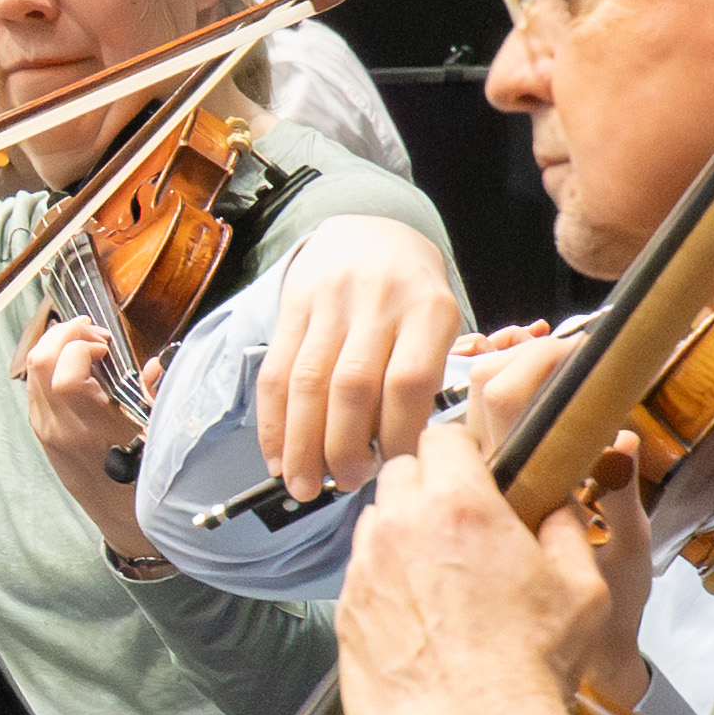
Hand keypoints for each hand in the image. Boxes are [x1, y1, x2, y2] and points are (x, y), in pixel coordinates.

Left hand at [17, 315, 160, 566]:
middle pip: (38, 361)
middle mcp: (58, 427)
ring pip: (32, 374)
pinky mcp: (42, 437)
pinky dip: (48, 369)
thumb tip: (154, 365)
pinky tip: (72, 366)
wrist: (128, 523)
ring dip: (54, 348)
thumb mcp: (158, 434)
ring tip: (83, 343)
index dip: (83, 343)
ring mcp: (45, 432)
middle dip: (62, 333)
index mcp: (88, 426)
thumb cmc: (146, 481)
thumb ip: (154, 394)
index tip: (106, 343)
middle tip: (90, 328)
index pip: (64, 367)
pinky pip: (34, 391)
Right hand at [236, 223, 470, 501]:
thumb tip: (401, 457)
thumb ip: (428, 379)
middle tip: (344, 483)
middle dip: (342, 448)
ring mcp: (330, 300)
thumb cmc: (414, 296)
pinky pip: (275, 370)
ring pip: (307, 382)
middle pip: (351, 386)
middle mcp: (378, 301)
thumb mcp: (441, 325)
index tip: (393, 470)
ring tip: (303, 483)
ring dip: (300, 443)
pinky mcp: (292, 305)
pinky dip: (272, 420)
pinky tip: (276, 454)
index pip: (408, 382)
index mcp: (428, 310)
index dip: (396, 436)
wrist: (372, 230)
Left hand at [339, 414, 629, 714]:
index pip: (443, 437)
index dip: (464, 449)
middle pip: (402, 474)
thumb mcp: (583, 587)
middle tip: (463, 522)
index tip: (478, 466)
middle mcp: (400, 531)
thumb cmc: (529, 669)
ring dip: (403, 535)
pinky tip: (421, 618)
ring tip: (443, 576)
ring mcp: (364, 574)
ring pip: (375, 525)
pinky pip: (360, 580)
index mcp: (459, 508)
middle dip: (430, 487)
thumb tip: (557, 506)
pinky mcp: (345, 618)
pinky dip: (384, 586)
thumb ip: (566, 529)